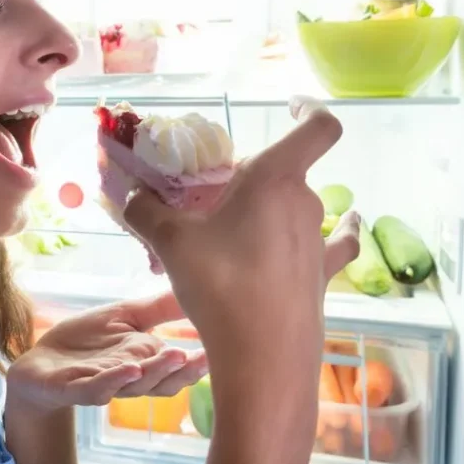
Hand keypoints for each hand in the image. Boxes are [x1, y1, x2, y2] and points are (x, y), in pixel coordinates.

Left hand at [6, 292, 206, 411]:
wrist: (39, 364)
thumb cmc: (86, 342)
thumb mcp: (126, 317)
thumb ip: (160, 308)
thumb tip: (196, 285)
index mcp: (146, 363)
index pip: (179, 366)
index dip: (200, 361)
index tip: (229, 347)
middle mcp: (130, 379)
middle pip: (163, 381)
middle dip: (185, 371)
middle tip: (205, 356)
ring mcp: (102, 385)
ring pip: (134, 385)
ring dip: (155, 372)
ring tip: (175, 354)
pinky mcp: (72, 388)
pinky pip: (94, 389)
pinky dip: (112, 381)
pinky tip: (128, 368)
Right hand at [122, 97, 359, 463]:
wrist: (263, 358)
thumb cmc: (221, 286)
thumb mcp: (171, 244)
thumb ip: (146, 211)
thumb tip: (129, 196)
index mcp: (275, 180)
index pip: (318, 127)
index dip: (311, 109)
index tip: (290, 105)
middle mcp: (306, 204)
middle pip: (289, 172)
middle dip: (256, 177)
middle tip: (216, 196)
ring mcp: (319, 242)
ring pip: (301, 209)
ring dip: (278, 210)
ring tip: (244, 226)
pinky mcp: (322, 277)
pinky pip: (329, 246)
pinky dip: (329, 237)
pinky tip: (333, 236)